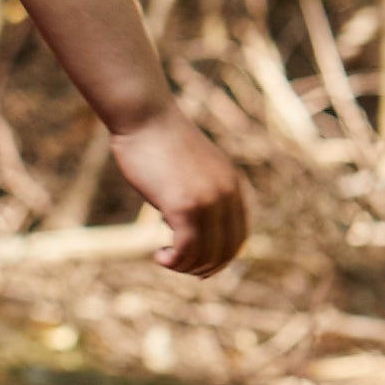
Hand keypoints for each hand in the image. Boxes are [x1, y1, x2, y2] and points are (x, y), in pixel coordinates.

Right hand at [109, 106, 246, 277]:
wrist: (145, 117)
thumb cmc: (158, 140)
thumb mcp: (190, 168)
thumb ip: (198, 191)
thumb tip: (186, 221)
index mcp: (232, 185)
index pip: (239, 236)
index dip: (222, 258)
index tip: (200, 265)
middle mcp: (226, 195)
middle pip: (226, 250)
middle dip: (204, 267)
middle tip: (180, 268)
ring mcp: (207, 201)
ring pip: (205, 253)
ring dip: (185, 266)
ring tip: (166, 260)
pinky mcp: (184, 206)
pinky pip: (186, 249)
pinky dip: (175, 261)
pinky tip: (160, 256)